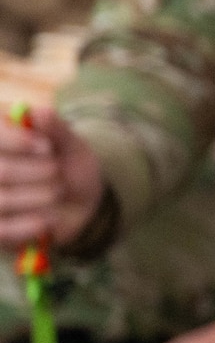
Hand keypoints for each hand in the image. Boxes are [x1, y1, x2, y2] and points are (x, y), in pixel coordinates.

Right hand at [0, 109, 102, 251]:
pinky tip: (50, 219)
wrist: (78, 201)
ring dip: (37, 196)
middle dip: (33, 170)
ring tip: (58, 191)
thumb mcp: (69, 144)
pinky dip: (29, 225)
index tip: (46, 147)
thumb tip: (39, 113)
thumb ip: (55, 129)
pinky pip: (2, 229)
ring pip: (1, 199)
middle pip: (0, 170)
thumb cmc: (67, 164)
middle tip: (56, 170)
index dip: (16, 141)